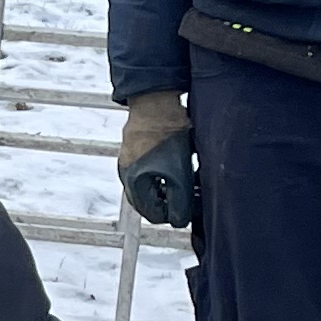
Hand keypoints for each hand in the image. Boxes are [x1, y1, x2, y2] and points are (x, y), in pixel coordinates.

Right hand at [117, 89, 195, 230]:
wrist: (158, 100)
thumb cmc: (166, 133)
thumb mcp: (179, 173)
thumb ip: (180, 201)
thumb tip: (180, 220)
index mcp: (133, 183)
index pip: (152, 215)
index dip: (174, 215)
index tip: (191, 208)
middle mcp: (127, 174)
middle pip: (151, 202)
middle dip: (172, 202)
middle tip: (192, 196)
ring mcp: (131, 160)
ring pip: (152, 186)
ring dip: (170, 188)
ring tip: (190, 179)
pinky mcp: (138, 148)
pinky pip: (152, 170)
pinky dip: (166, 174)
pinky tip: (182, 163)